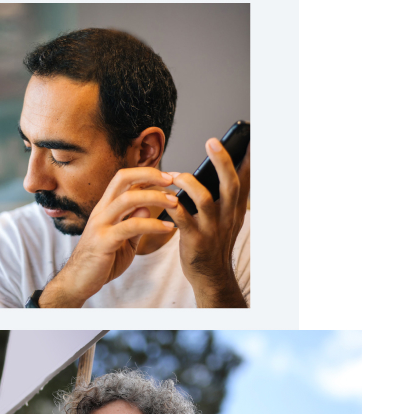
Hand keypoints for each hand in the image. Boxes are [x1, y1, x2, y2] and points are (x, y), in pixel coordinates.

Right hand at [37, 167, 180, 305]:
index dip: (146, 174)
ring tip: (174, 202)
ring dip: (155, 197)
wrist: (78, 281)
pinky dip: (153, 224)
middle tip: (172, 179)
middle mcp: (101, 211)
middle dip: (149, 175)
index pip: (124, 180)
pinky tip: (167, 227)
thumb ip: (134, 224)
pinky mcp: (104, 241)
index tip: (168, 177)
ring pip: (128, 199)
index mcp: (105, 208)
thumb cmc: (100, 261)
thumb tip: (146, 207)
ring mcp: (100, 225)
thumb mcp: (122, 240)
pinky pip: (131, 226)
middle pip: (122, 179)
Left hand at [169, 136, 250, 307]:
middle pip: (230, 184)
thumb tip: (223, 168)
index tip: (249, 138)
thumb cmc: (213, 241)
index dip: (247, 159)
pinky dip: (172, 205)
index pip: (246, 180)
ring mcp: (212, 228)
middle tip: (212, 141)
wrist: (210, 275)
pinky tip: (164, 196)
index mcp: (235, 209)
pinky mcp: (195, 240)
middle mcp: (228, 216)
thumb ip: (226, 196)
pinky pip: (182, 218)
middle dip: (222, 161)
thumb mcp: (227, 218)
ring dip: (188, 182)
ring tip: (173, 174)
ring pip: (204, 199)